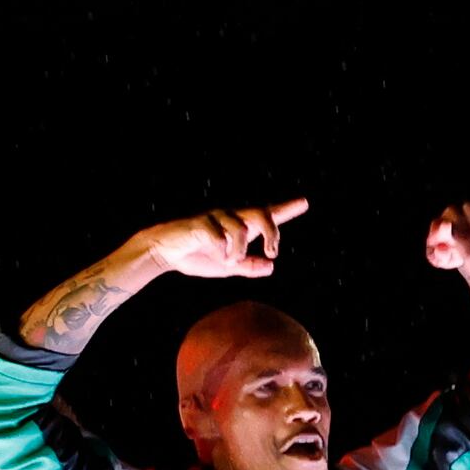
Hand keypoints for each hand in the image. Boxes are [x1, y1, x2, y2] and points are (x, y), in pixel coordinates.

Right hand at [129, 199, 311, 280]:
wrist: (165, 253)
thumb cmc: (197, 256)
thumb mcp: (227, 267)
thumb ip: (248, 266)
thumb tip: (271, 267)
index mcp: (240, 227)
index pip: (266, 215)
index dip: (286, 209)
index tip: (304, 202)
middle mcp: (230, 218)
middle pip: (260, 213)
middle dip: (271, 232)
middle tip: (272, 252)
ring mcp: (215, 218)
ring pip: (240, 228)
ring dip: (238, 250)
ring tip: (229, 261)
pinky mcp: (199, 223)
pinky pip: (218, 235)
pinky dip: (220, 249)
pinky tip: (214, 254)